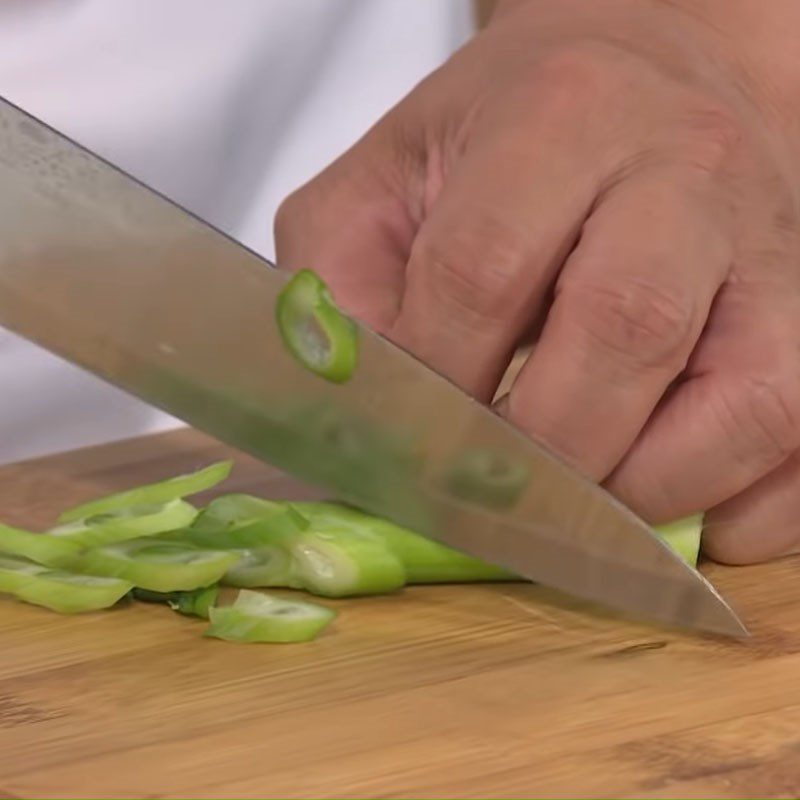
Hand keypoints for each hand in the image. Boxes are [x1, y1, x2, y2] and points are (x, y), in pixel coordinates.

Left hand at [275, 0, 799, 564]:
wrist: (644, 78)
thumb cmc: (510, 133)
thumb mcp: (391, 173)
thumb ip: (340, 278)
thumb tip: (349, 410)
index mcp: (557, 115)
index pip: (484, 271)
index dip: (435, 381)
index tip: (406, 445)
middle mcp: (684, 171)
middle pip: (622, 330)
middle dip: (537, 450)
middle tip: (484, 493)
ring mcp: (768, 248)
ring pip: (743, 401)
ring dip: (643, 491)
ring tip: (571, 508)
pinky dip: (741, 505)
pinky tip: (665, 509)